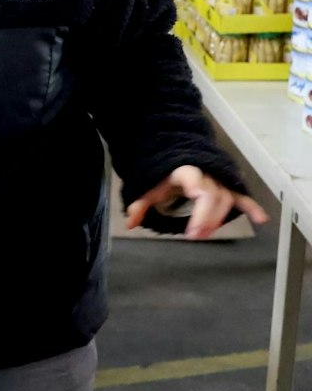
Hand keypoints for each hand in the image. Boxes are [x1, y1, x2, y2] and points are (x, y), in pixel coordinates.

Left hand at [125, 166, 266, 238]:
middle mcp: (207, 174)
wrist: (181, 156)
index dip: (197, 191)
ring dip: (218, 218)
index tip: (195, 206)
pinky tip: (261, 219)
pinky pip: (242, 196)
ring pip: (226, 198)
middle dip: (206, 216)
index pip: (193, 179)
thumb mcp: (150, 186)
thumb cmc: (165, 174)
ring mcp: (221, 180)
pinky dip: (251, 207)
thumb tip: (130, 224)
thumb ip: (140, 204)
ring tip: (206, 234)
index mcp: (185, 171)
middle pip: (213, 195)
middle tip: (195, 235)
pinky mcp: (230, 187)